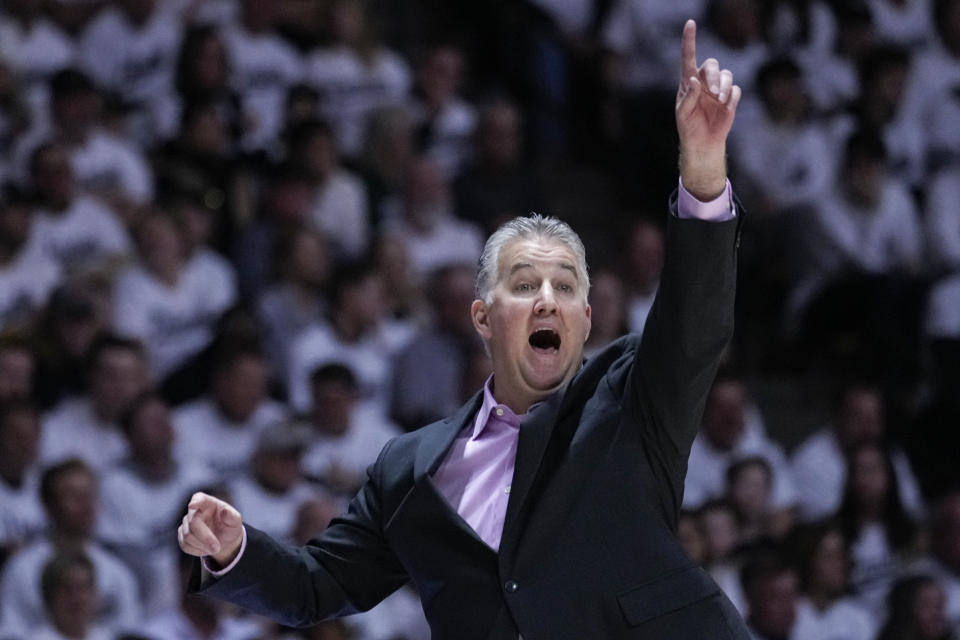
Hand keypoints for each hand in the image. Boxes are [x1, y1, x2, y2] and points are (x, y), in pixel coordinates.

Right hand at [177, 492, 243, 566]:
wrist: (225, 540)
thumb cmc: (230, 527)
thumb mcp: (236, 521)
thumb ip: (232, 516)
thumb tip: (225, 511)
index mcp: (208, 503)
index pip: (199, 498)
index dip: (196, 502)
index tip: (192, 505)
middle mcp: (195, 511)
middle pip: (193, 523)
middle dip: (205, 538)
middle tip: (217, 548)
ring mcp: (187, 522)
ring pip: (187, 536)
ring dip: (202, 546)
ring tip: (215, 548)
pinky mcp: (182, 534)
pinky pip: (185, 545)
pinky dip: (197, 551)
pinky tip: (206, 549)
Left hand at [675, 19, 740, 199]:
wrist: (702, 141)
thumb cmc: (688, 125)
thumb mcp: (683, 112)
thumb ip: (688, 96)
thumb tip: (695, 80)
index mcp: (688, 81)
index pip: (688, 57)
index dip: (690, 40)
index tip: (690, 23)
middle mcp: (704, 81)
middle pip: (713, 64)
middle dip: (714, 76)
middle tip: (712, 92)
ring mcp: (718, 89)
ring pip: (727, 75)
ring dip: (723, 86)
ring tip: (719, 100)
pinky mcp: (730, 98)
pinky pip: (735, 90)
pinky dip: (731, 97)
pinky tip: (725, 106)